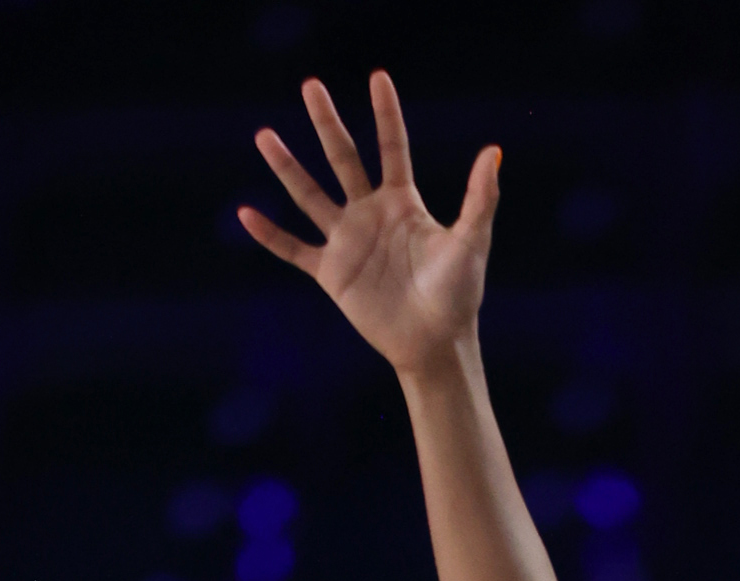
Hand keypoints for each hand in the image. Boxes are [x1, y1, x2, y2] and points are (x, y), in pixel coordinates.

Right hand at [241, 70, 498, 375]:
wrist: (435, 343)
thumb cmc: (458, 295)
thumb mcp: (472, 243)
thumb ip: (480, 199)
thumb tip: (492, 153)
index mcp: (403, 203)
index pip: (392, 147)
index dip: (386, 113)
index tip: (378, 78)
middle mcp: (371, 214)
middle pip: (344, 157)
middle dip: (327, 123)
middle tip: (311, 85)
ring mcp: (348, 241)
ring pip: (310, 195)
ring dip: (287, 166)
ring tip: (264, 135)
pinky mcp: (332, 273)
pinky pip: (294, 250)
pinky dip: (270, 235)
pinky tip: (246, 214)